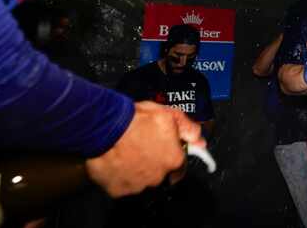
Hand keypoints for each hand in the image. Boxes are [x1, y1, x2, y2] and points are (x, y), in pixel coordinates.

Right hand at [85, 101, 203, 196]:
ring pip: (141, 180)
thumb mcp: (169, 115)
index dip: (171, 155)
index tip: (162, 148)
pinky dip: (119, 176)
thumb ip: (188, 128)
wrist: (106, 127)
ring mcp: (137, 186)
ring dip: (137, 170)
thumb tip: (200, 140)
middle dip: (153, 162)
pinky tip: (115, 161)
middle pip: (159, 173)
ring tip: (127, 152)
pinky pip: (121, 185)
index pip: (179, 164)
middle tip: (142, 147)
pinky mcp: (118, 190)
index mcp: (174, 160)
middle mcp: (158, 177)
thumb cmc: (137, 120)